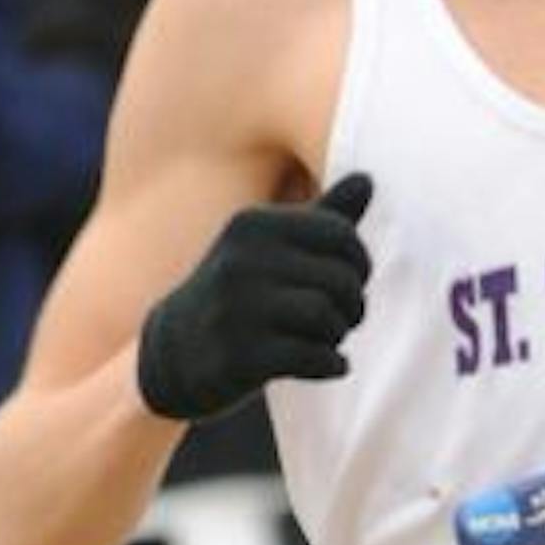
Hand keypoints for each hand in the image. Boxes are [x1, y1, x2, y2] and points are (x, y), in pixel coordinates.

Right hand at [137, 171, 372, 425]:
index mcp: (253, 224)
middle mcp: (242, 260)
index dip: (359, 263)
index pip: (340, 234)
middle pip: (340, 279)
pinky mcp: (241, 356)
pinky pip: (313, 358)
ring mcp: (238, 309)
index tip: (349, 282)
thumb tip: (368, 179)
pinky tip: (330, 364)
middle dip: (353, 305)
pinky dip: (332, 364)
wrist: (177, 351)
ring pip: (327, 317)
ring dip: (339, 334)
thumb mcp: (272, 247)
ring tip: (330, 340)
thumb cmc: (241, 292)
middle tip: (343, 319)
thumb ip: (323, 217)